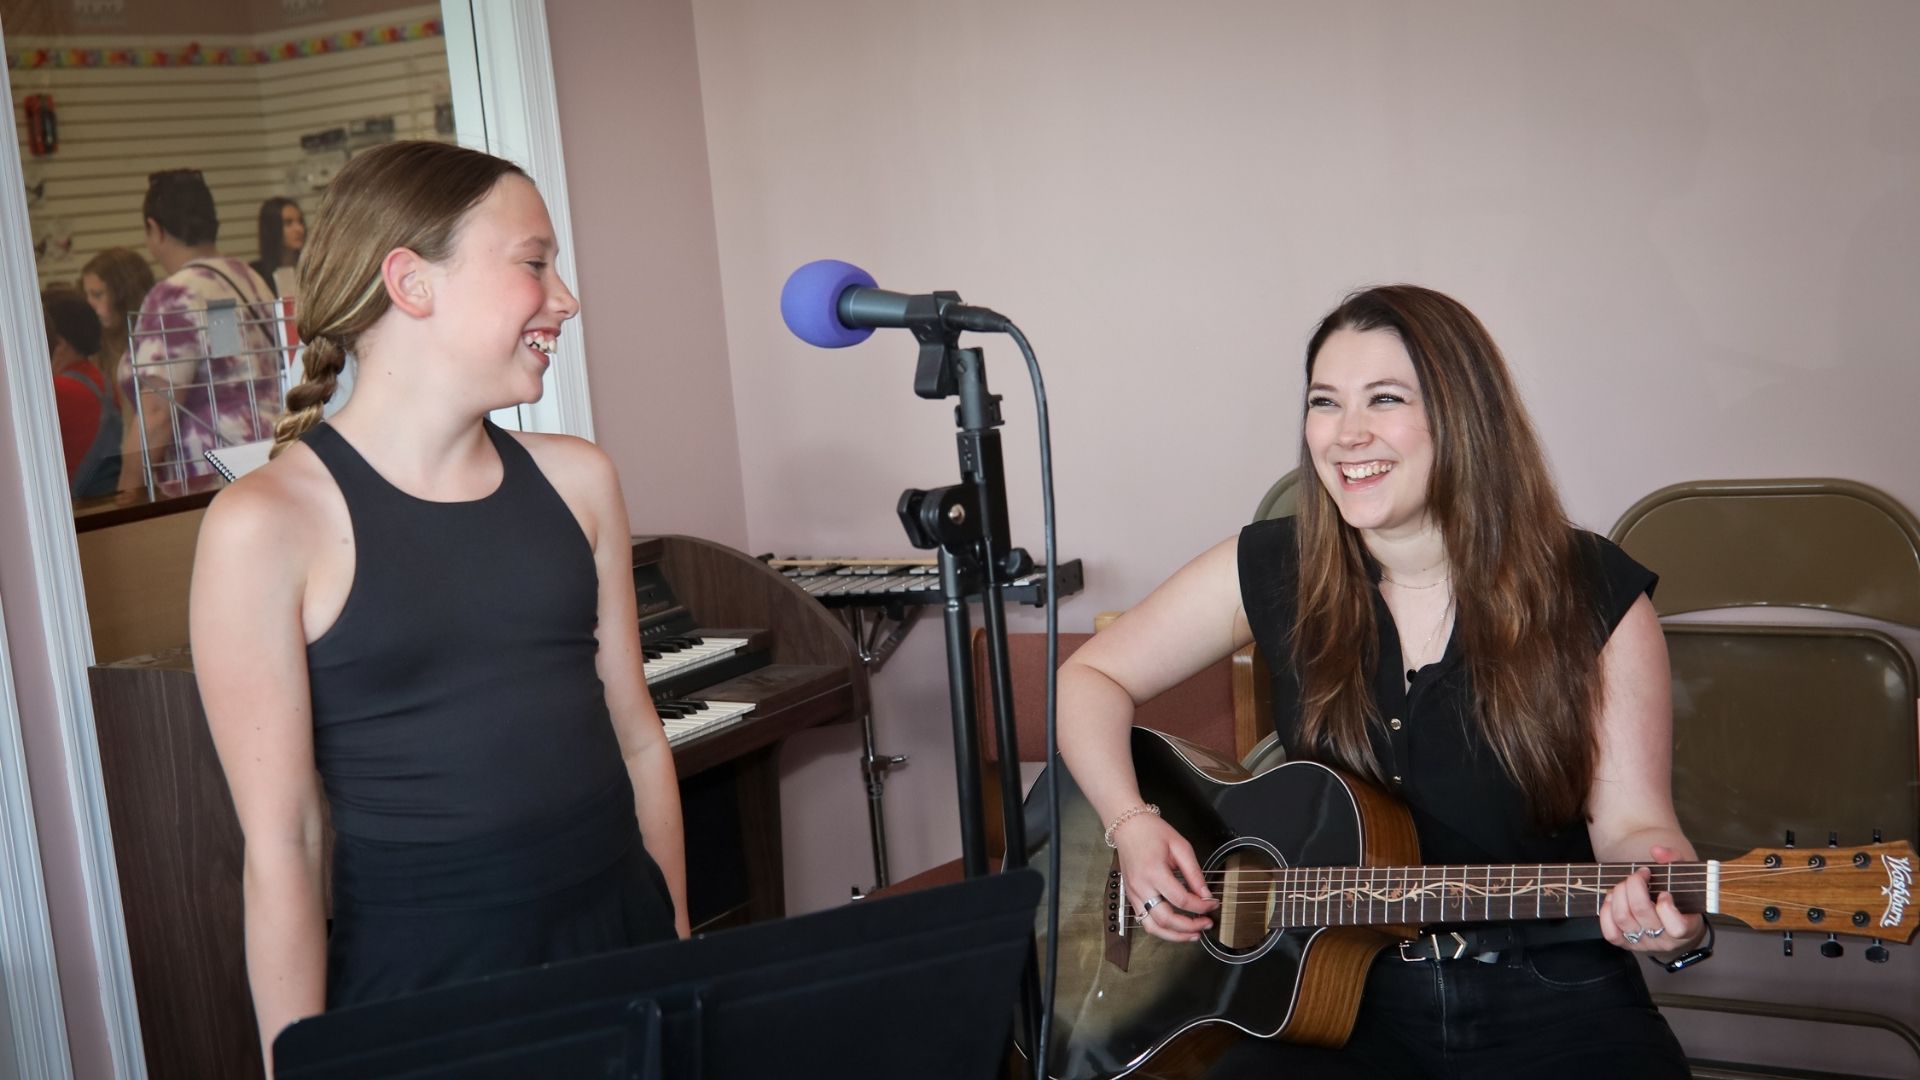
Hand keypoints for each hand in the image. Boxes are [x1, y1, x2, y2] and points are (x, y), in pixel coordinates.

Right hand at [1113, 816, 1217, 942]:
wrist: (1128, 826)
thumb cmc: (1153, 832)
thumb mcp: (1180, 847)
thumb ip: (1194, 873)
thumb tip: (1205, 894)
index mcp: (1154, 872)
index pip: (1181, 899)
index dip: (1201, 906)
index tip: (1213, 904)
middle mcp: (1141, 887)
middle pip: (1166, 919)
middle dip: (1190, 926)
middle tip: (1206, 924)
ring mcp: (1133, 894)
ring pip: (1153, 927)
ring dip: (1174, 936)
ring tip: (1193, 935)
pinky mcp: (1131, 897)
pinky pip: (1145, 920)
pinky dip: (1161, 929)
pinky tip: (1176, 929)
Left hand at [1599, 844, 1705, 957]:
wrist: (1673, 923)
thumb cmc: (1680, 898)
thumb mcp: (1684, 879)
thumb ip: (1675, 860)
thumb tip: (1657, 851)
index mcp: (1687, 929)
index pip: (1677, 927)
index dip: (1667, 907)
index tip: (1664, 892)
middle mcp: (1665, 940)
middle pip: (1642, 912)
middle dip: (1635, 886)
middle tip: (1639, 875)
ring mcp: (1644, 944)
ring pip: (1623, 918)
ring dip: (1619, 894)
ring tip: (1625, 884)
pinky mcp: (1627, 944)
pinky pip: (1610, 933)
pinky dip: (1606, 912)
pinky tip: (1613, 899)